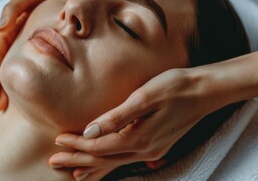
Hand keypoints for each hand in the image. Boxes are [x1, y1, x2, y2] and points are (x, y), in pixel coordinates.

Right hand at [0, 0, 69, 110]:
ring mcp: (31, 41)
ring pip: (17, 66)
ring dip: (8, 86)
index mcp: (13, 23)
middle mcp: (20, 34)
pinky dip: (28, 79)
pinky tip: (27, 95)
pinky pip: (34, 64)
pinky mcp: (45, 45)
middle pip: (4, 61)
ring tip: (5, 106)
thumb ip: (16, 6)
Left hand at [49, 68, 216, 177]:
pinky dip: (108, 165)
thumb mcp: (145, 97)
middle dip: (76, 159)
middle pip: (102, 159)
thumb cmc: (175, 87)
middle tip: (53, 162)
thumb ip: (117, 116)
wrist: (204, 91)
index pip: (98, 145)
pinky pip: (124, 160)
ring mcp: (151, 151)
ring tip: (71, 171)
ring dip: (90, 165)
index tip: (57, 140)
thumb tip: (90, 130)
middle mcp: (144, 150)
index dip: (77, 143)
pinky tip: (101, 169)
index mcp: (139, 137)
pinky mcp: (155, 146)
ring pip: (113, 163)